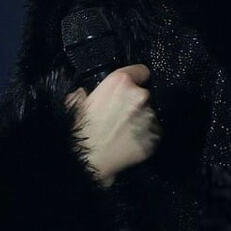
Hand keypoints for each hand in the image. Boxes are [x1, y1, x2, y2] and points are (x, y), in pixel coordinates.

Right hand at [63, 63, 158, 186]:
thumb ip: (84, 94)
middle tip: (121, 117)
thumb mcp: (75, 104)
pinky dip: (145, 137)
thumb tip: (84, 94)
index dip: (137, 78)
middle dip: (135, 104)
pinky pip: (154, 133)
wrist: (88, 159)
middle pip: (144, 95)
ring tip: (123, 133)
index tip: (132, 86)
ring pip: (149, 115)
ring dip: (141, 121)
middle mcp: (139, 95)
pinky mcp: (155, 136)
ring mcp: (150, 116)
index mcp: (121, 82)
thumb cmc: (80, 130)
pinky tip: (130, 143)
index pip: (141, 71)